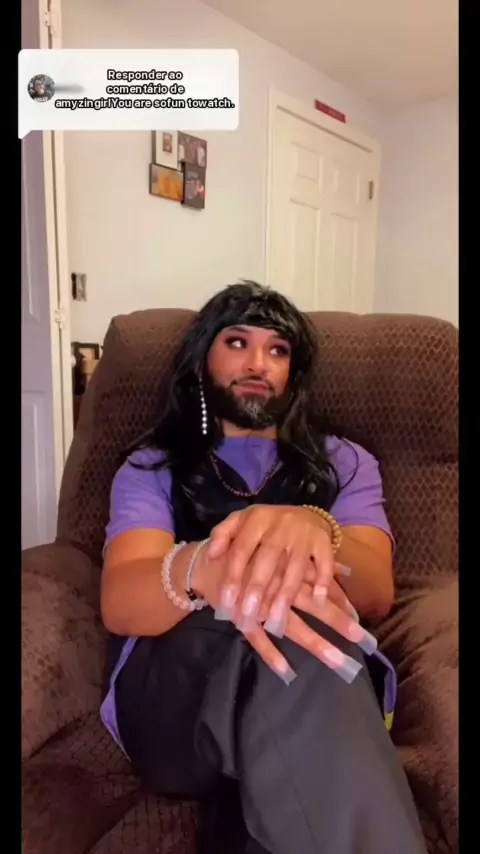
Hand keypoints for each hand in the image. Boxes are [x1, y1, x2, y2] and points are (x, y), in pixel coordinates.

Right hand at [192, 547, 374, 683]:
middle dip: (338, 623)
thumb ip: (311, 565)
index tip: (361, 620)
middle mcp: (279, 586)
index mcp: (288, 570)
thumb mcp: (279, 553)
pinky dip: (270, 654)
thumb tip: (346, 568)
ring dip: (315, 644)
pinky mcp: (241, 618)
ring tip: (338, 661)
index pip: (320, 587)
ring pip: (292, 627)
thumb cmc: (248, 558)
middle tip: (363, 640)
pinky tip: (286, 672)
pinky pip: (257, 639)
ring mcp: (261, 605)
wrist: (206, 563)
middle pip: (314, 607)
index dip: (341, 602)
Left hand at [207, 505, 333, 636]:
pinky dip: (323, 583)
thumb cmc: (266, 525)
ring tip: (275, 620)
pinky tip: (317, 602)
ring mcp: (304, 533)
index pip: (241, 549)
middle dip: (257, 588)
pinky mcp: (324, 541)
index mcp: (257, 519)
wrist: (305, 512)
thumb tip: (210, 554)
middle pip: (268, 559)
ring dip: (285, 594)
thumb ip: (222, 534)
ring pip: (295, 566)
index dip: (232, 576)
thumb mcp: (241, 521)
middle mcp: (281, 525)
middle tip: (247, 614)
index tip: (225, 603)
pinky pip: (325, 564)